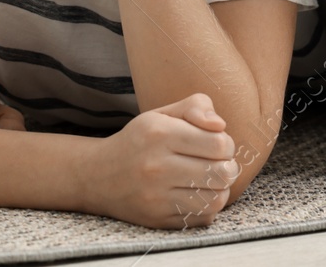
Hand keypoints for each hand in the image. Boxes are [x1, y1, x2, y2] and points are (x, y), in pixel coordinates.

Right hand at [86, 92, 238, 228]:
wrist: (98, 176)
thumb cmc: (139, 140)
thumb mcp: (161, 114)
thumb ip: (195, 106)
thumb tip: (220, 125)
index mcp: (160, 134)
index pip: (218, 143)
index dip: (227, 144)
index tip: (218, 144)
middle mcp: (157, 166)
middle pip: (221, 173)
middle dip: (228, 167)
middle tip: (219, 163)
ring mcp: (156, 197)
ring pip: (215, 199)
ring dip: (221, 188)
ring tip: (211, 180)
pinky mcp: (158, 220)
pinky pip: (202, 218)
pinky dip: (207, 206)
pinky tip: (197, 194)